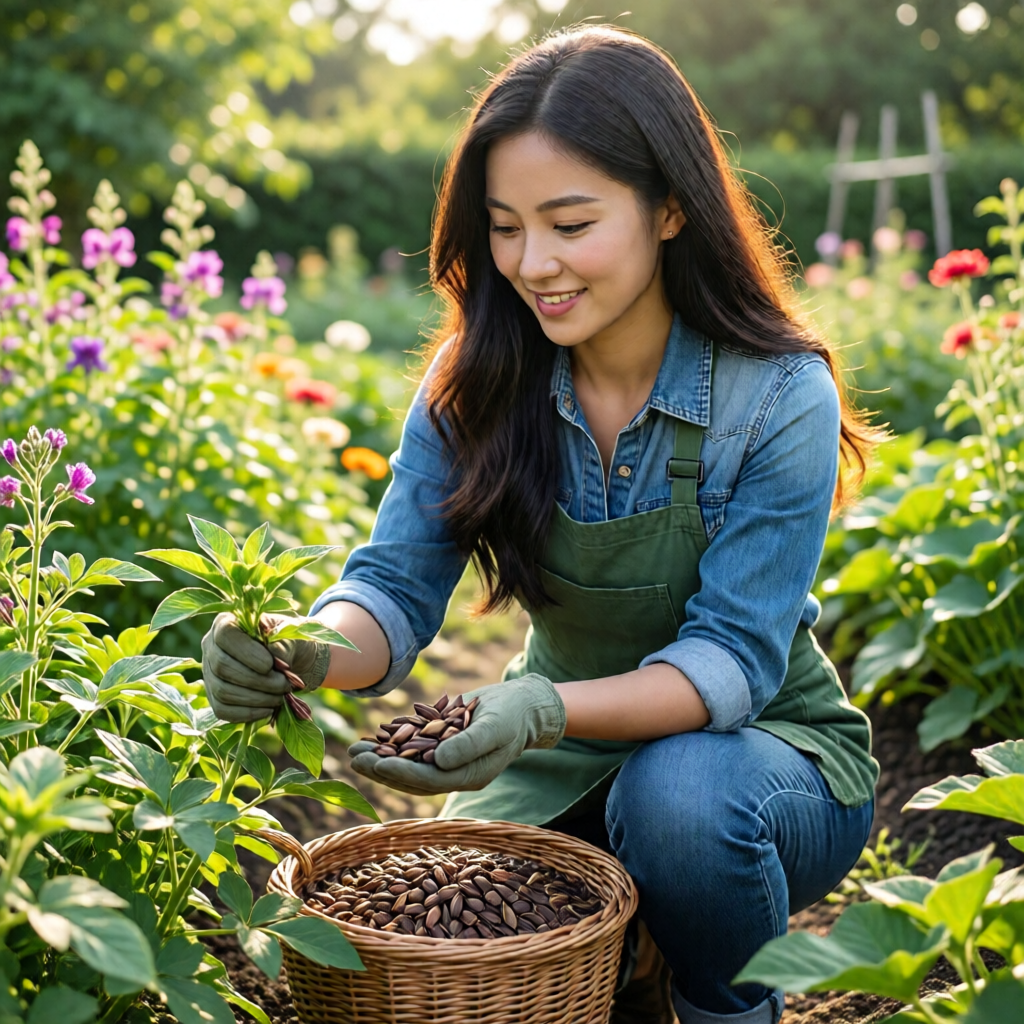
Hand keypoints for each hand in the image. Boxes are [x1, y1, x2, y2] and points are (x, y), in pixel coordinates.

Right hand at [201, 612, 330, 722]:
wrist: (290, 660)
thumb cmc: (287, 641)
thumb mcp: (290, 635)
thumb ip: (282, 643)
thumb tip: (276, 659)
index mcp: (226, 622)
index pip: (225, 635)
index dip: (246, 652)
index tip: (271, 664)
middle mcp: (210, 647)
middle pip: (222, 667)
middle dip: (258, 680)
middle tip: (284, 685)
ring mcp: (209, 673)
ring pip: (222, 691)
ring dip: (256, 698)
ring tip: (280, 697)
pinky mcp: (214, 697)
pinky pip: (223, 711)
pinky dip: (248, 713)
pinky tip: (269, 709)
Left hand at [347, 674, 564, 795]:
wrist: (523, 705)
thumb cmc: (513, 714)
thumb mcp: (494, 726)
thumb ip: (469, 744)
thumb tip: (438, 761)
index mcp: (470, 776)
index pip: (429, 780)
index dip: (401, 774)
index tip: (377, 765)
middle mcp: (455, 773)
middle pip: (412, 776)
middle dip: (381, 768)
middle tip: (353, 758)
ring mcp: (448, 760)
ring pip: (408, 764)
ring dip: (380, 759)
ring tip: (354, 751)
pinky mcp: (442, 745)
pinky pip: (413, 750)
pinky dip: (392, 746)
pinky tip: (372, 740)